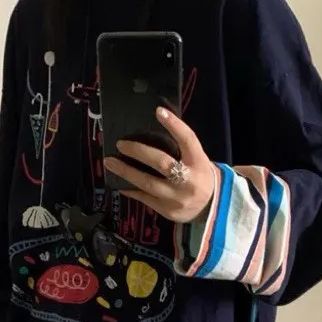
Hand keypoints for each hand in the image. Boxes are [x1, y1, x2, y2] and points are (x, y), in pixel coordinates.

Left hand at [103, 108, 214, 223]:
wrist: (211, 207)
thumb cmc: (199, 177)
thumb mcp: (198, 160)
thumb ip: (181, 149)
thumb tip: (152, 131)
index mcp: (199, 162)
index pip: (187, 139)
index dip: (174, 125)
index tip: (159, 111)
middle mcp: (188, 180)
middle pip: (161, 162)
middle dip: (138, 151)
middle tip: (121, 144)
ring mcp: (177, 197)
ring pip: (147, 183)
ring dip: (126, 171)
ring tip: (110, 162)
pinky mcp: (167, 210)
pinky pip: (144, 198)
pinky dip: (130, 189)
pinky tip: (119, 182)